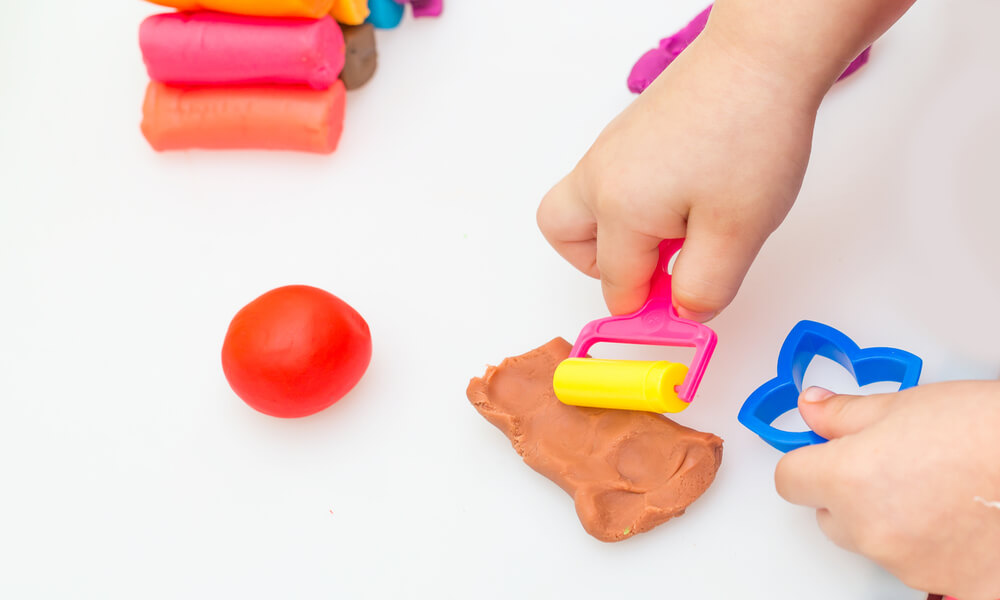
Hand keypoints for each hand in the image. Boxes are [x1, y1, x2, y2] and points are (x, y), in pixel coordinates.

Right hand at [536, 30, 821, 318]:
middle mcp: (599, 177)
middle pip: (569, 240)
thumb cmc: (749, 132)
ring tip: (675, 232)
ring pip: (583, 207)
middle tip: (658, 270)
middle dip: (606, 268)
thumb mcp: (738, 231)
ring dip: (618, 233)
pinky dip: (633, 203)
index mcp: (619, 209)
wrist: (761, 57)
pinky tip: (687, 195)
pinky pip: (608, 181)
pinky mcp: (626, 134)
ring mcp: (609, 150)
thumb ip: (705, 287)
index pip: (619, 286)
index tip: (686, 307)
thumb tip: (685, 312)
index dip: (653, 308)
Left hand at [775, 382, 999, 599]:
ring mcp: (907, 563)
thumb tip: (810, 408)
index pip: (789, 480)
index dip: (808, 462)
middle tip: (892, 465)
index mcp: (847, 480)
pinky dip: (928, 546)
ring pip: (873, 541)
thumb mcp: (904, 403)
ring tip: (937, 488)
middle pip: (829, 516)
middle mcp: (870, 530)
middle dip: (847, 493)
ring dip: (889, 520)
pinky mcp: (948, 585)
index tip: (825, 452)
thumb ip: (844, 415)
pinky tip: (956, 520)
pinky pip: (915, 565)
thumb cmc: (986, 429)